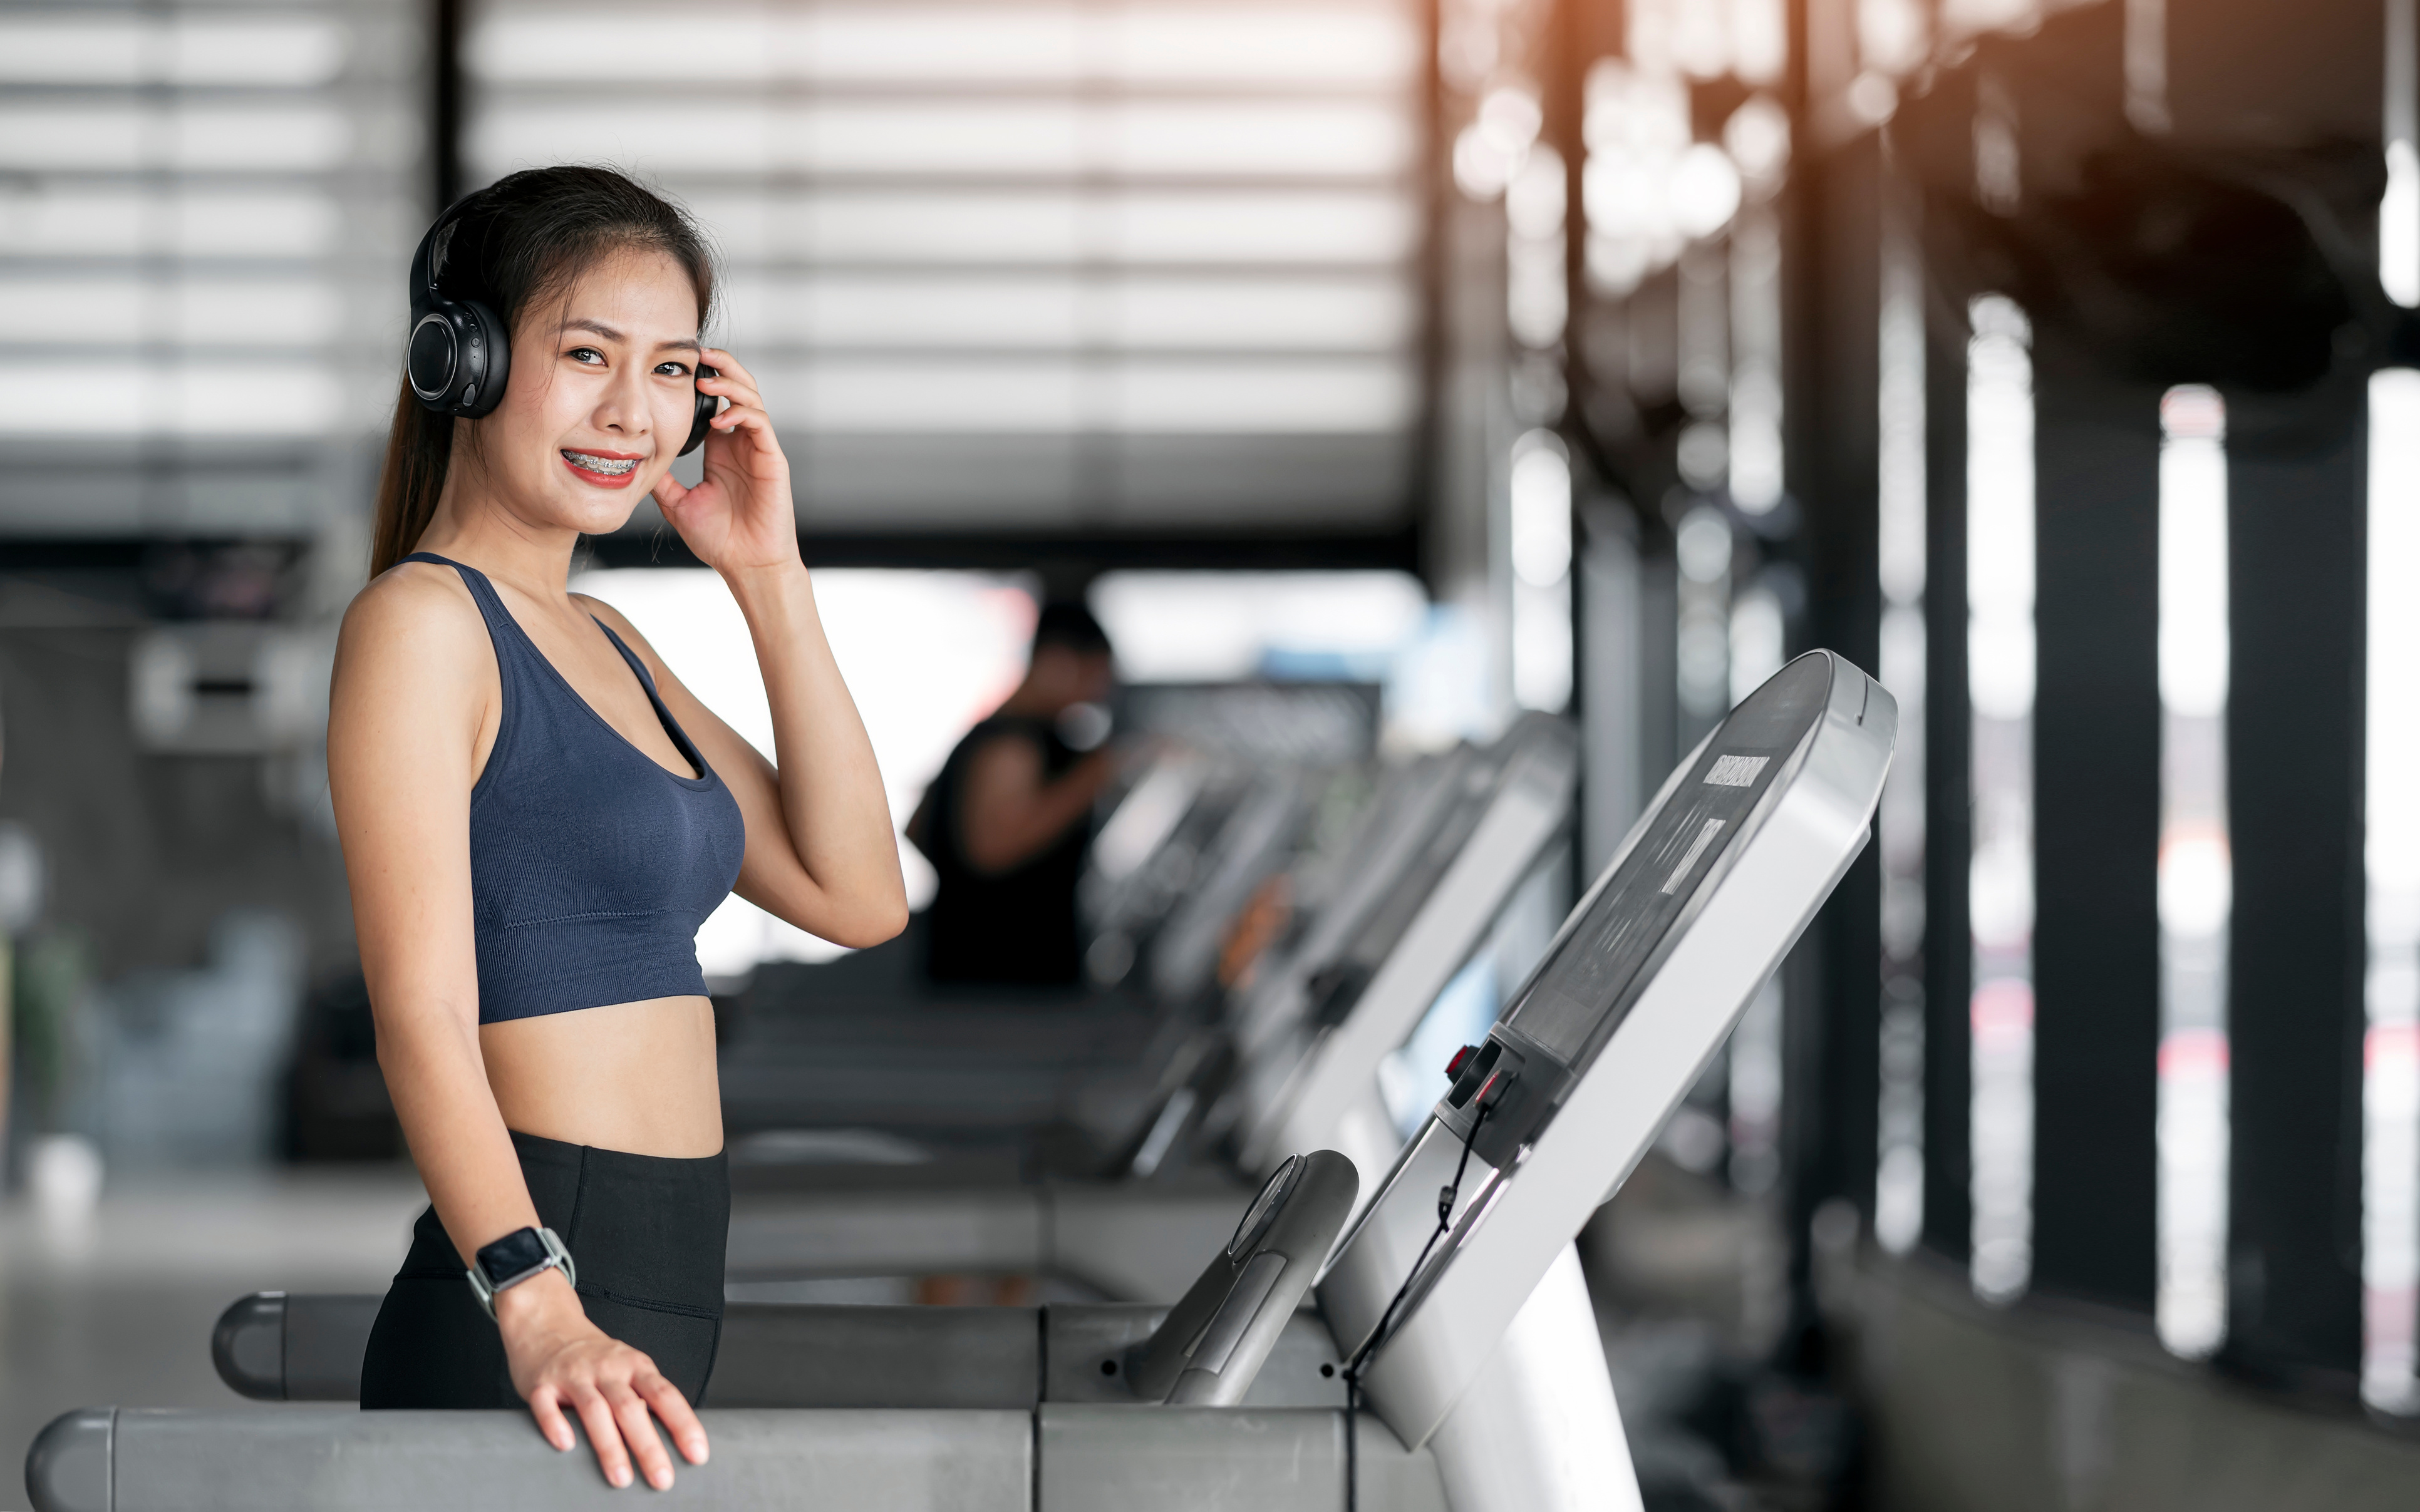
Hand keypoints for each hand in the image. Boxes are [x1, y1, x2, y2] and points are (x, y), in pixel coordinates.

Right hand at [497, 1270, 708, 1489]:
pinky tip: (566, 1446)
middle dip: (648, 1446)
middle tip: (662, 1478)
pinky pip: (547, 1405)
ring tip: (621, 1477)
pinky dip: (556, 1424)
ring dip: (609, 1446)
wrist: (547, 1322)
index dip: (683, 1424)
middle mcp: (607, 1369)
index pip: (665, 1395)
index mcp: (634, 1366)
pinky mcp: (541, 1383)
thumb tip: (666, 1435)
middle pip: (631, 1408)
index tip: (697, 1453)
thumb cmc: (594, 1355)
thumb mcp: (627, 1367)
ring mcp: (573, 1375)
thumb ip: (644, 1396)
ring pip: (594, 1410)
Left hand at [653, 348, 798, 580]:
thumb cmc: (719, 539)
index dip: (702, 379)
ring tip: (705, 379)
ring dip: (730, 384)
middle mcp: (741, 443)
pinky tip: (720, 419)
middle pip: (738, 388)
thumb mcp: (677, 503)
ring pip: (752, 399)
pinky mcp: (773, 459)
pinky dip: (741, 414)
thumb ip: (661, 478)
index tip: (678, 366)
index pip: (716, 400)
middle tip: (698, 353)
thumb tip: (631, 461)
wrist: (747, 565)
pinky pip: (761, 424)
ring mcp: (759, 449)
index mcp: (722, 448)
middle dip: (721, 366)